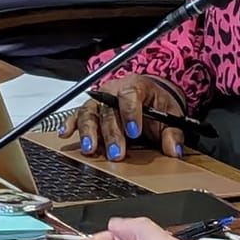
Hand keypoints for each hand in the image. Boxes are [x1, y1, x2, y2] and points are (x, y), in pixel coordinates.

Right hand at [61, 74, 189, 158]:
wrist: (150, 96)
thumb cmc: (157, 103)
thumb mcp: (171, 114)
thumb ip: (172, 133)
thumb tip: (173, 150)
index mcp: (135, 86)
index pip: (129, 94)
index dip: (130, 112)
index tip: (134, 131)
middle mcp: (113, 91)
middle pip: (108, 110)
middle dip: (112, 133)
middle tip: (117, 153)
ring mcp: (100, 100)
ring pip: (89, 112)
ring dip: (89, 131)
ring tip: (90, 149)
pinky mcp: (90, 110)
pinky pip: (76, 115)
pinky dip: (70, 123)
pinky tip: (65, 133)